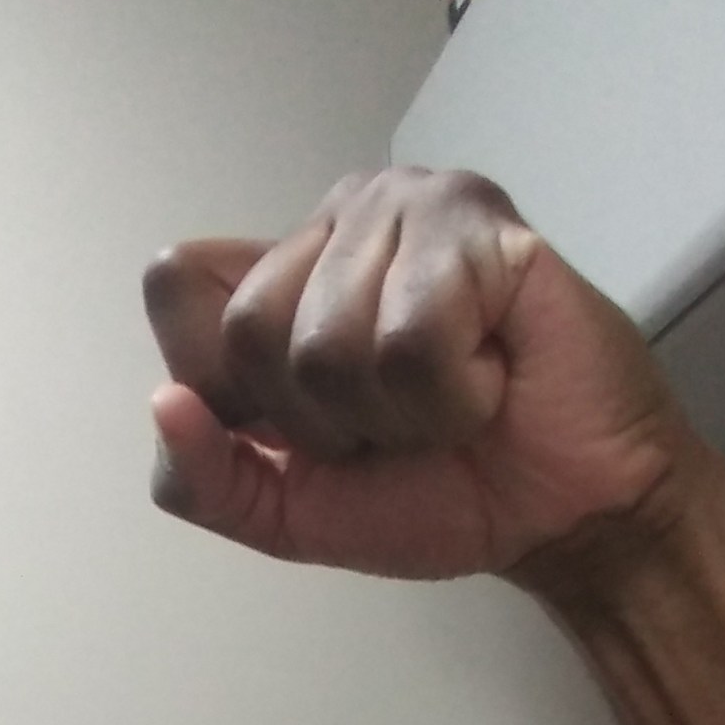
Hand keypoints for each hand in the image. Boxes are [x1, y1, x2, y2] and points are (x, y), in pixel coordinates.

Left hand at [143, 169, 699, 582]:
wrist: (559, 518)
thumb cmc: (439, 494)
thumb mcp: (288, 514)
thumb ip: (204, 480)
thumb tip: (165, 404)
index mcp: (279, 272)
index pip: (177, 285)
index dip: (231, 388)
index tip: (310, 428)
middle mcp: (335, 221)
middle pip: (249, 328)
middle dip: (321, 419)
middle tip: (393, 420)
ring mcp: (407, 206)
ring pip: (329, 343)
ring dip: (396, 415)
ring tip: (448, 399)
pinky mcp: (477, 223)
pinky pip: (411, 338)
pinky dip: (453, 396)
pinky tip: (490, 379)